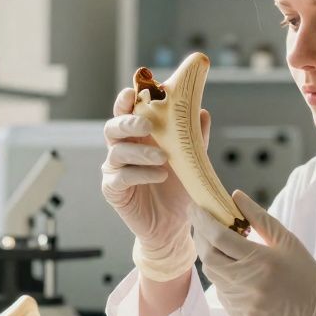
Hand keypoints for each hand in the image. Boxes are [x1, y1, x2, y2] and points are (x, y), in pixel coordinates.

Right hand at [102, 86, 210, 280]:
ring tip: (163, 158)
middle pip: (113, 127)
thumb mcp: (191, 160)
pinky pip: (121, 177)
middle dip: (128, 122)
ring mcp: (115, 168)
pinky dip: (140, 173)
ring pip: (117, 151)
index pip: (127, 111)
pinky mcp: (113, 190)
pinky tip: (160, 174)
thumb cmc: (179, 188)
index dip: (127, 99)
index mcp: (138, 135)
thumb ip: (195, 136)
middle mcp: (122, 148)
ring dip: (140, 151)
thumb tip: (202, 111)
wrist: (174, 224)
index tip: (134, 91)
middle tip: (147, 125)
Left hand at [190, 191, 315, 315]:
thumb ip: (259, 217)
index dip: (203, 220)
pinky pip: (221, 291)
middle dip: (201, 237)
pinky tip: (237, 272)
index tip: (194, 207)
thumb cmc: (304, 272)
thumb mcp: (287, 240)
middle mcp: (248, 284)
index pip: (220, 237)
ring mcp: (242, 303)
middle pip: (208, 256)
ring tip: (222, 246)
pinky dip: (223, 277)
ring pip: (212, 274)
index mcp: (262, 261)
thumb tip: (234, 195)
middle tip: (201, 223)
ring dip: (212, 256)